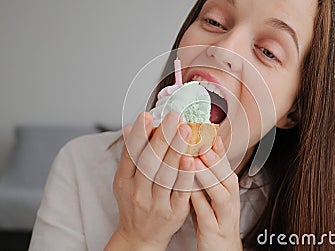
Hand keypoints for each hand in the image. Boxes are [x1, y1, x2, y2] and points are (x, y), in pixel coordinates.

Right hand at [106, 112, 194, 250]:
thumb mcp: (125, 180)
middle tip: (174, 117)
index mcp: (124, 181)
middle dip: (162, 138)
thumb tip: (131, 127)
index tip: (146, 115)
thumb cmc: (134, 203)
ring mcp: (156, 203)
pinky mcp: (173, 212)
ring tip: (185, 131)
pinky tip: (192, 160)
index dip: (139, 135)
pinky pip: (180, 192)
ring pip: (165, 175)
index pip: (131, 155)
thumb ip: (129, 155)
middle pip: (149, 162)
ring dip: (176, 152)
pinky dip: (186, 176)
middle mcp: (138, 192)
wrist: (140, 237)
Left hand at [190, 137, 242, 250]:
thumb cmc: (212, 217)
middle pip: (225, 172)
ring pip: (220, 192)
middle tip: (198, 138)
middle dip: (212, 155)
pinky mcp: (215, 230)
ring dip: (208, 175)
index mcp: (226, 185)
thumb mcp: (209, 191)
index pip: (222, 161)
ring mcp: (224, 214)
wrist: (221, 249)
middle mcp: (229, 197)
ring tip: (193, 159)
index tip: (202, 125)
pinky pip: (207, 214)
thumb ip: (202, 171)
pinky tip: (188, 191)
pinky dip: (199, 201)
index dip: (213, 144)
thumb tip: (192, 146)